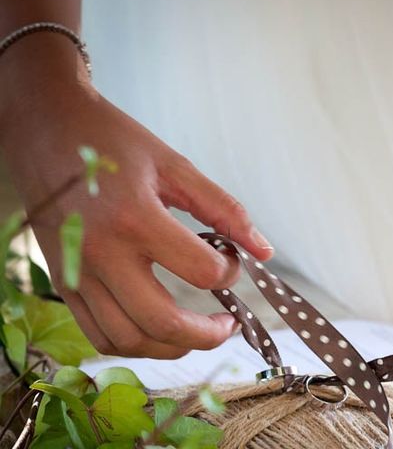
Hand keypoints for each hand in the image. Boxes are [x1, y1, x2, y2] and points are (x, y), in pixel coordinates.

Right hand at [0, 48, 272, 358]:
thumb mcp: (174, 165)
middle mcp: (101, 254)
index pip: (200, 271)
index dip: (229, 273)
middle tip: (229, 325)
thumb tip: (264, 250)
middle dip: (208, 335)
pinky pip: (98, 334)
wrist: (43, 129)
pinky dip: (134, 344)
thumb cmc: (112, 141)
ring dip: (171, 348)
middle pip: (162, 322)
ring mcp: (76, 273)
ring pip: (128, 340)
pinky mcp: (62, 282)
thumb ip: (224, 209)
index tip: (231, 260)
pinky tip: (156, 329)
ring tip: (196, 333)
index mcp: (135, 218)